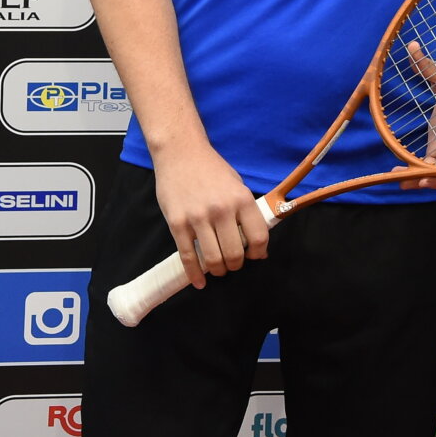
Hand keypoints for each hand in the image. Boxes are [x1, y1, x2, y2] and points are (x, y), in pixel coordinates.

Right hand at [150, 140, 268, 287]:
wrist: (181, 154)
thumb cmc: (213, 170)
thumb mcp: (238, 186)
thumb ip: (247, 213)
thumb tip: (257, 244)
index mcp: (242, 200)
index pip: (258, 237)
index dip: (259, 252)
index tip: (256, 255)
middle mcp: (222, 210)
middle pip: (235, 253)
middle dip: (237, 264)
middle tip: (235, 264)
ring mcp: (197, 218)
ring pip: (212, 258)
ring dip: (219, 270)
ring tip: (220, 269)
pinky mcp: (177, 224)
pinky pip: (187, 256)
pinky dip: (194, 274)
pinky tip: (199, 282)